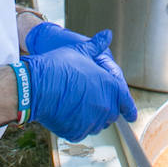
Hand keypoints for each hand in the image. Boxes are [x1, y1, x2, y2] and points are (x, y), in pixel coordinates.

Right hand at [22, 30, 136, 141]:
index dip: (130, 109)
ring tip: (80, 106)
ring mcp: (91, 121)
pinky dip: (78, 125)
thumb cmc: (58, 66)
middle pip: (112, 113)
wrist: (36, 86)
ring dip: (93, 118)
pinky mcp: (76, 132)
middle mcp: (104, 106)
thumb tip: (107, 34)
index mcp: (110, 86)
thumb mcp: (80, 51)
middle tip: (94, 102)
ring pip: (97, 124)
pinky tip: (69, 114)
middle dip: (106, 109)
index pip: (126, 101)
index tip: (132, 116)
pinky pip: (82, 131)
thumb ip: (97, 45)